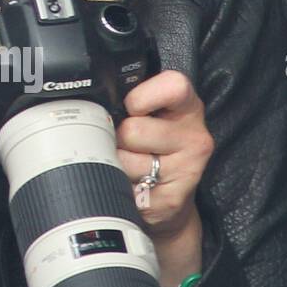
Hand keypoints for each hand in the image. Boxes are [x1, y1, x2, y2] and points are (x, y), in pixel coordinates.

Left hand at [116, 69, 213, 240]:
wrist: (168, 192)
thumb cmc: (151, 141)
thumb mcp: (149, 111)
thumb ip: (130, 98)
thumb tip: (92, 99)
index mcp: (188, 106)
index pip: (173, 87)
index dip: (141, 98)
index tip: (132, 108)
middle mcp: (194, 136)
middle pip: (132, 130)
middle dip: (119, 137)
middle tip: (128, 143)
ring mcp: (187, 170)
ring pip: (124, 161)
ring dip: (117, 163)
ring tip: (131, 163)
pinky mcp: (172, 199)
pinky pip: (126, 188)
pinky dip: (121, 186)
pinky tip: (134, 184)